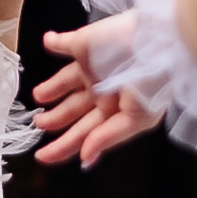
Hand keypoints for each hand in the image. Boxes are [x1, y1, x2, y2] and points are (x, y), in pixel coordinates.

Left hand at [29, 25, 160, 169]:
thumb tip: (85, 156)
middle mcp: (100, 90)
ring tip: (38, 97)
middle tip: (38, 125)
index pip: (84, 132)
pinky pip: (64, 43)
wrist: (158, 42)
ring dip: (50, 89)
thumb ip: (108, 137)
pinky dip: (53, 42)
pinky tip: (47, 40)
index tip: (43, 156)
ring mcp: (91, 66)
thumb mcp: (137, 118)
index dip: (64, 146)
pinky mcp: (84, 43)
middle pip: (71, 110)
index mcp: (113, 110)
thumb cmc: (156, 80)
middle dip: (54, 120)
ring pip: (65, 81)